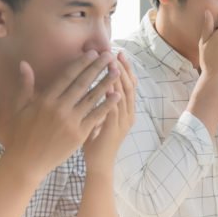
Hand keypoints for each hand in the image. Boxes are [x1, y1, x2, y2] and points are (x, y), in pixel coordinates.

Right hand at [4, 51, 120, 180]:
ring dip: (106, 83)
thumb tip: (24, 64)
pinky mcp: (79, 134)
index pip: (67, 76)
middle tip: (109, 55)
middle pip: (82, 84)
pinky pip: (96, 116)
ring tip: (117, 71)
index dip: (81, 63)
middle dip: (97, 68)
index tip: (92, 53)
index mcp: (45, 100)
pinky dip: (107, 105)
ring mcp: (70, 121)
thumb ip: (25, 86)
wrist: (26, 162)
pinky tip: (117, 96)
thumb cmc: (21, 134)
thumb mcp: (19, 108)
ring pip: (92, 98)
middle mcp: (59, 108)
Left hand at [84, 51, 136, 168]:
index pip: (127, 83)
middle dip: (122, 68)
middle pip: (128, 85)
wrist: (99, 163)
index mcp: (124, 109)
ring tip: (113, 64)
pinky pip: (115, 109)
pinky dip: (113, 97)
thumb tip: (89, 84)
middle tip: (115, 53)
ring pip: (124, 95)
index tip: (116, 53)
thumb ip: (97, 101)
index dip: (123, 68)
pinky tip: (108, 85)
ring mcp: (123, 121)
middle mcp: (128, 113)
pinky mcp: (115, 128)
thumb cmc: (96, 140)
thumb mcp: (98, 116)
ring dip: (119, 79)